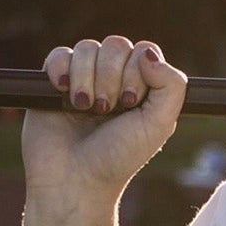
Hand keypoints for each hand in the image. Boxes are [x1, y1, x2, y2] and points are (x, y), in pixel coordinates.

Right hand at [21, 36, 186, 202]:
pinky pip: (59, 55)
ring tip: (84, 109)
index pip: (143, 51)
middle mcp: (113, 79)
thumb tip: (148, 53)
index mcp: (141, 86)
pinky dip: (61, 71)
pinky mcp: (53, 83)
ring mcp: (83, 79)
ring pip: (87, 48)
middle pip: (115, 45)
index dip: (136, 72)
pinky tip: (63, 93)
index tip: (130, 103)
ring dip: (86, 79)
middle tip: (105, 111)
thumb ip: (172, 85)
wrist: (73, 180)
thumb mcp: (159, 124)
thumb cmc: (117, 158)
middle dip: (111, 78)